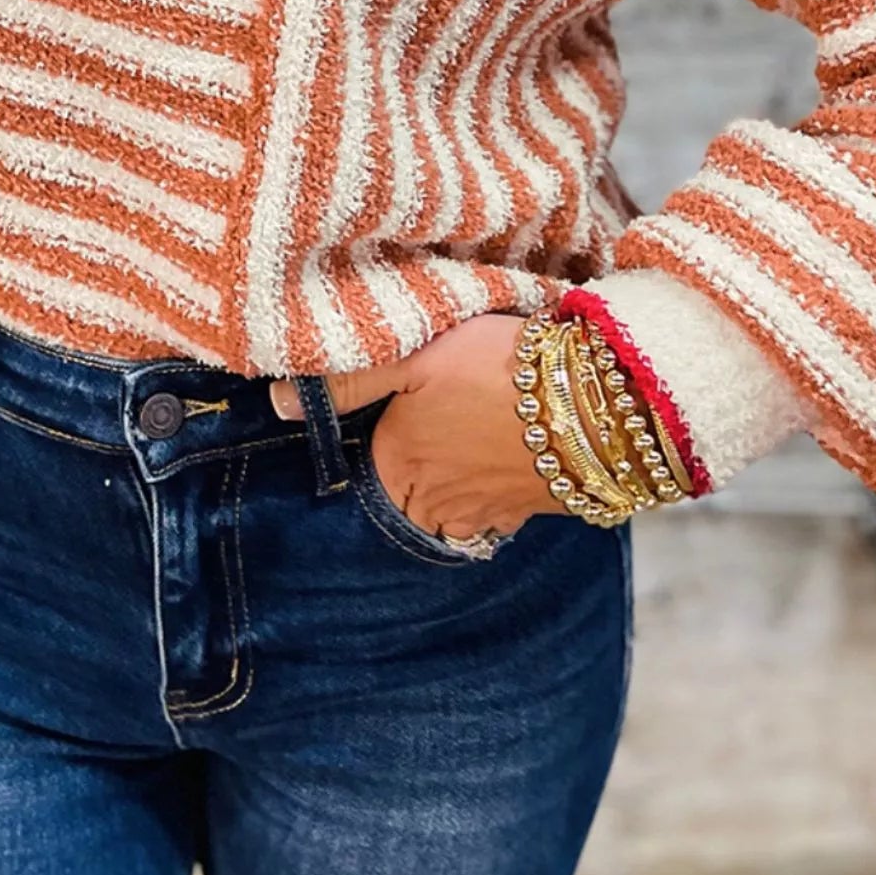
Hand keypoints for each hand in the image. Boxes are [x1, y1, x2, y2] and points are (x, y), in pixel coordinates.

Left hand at [271, 314, 565, 543]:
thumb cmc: (497, 370)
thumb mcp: (412, 358)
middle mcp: (438, 506)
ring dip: (459, 476)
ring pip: (455, 502)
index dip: (380, 429)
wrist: (596, 399)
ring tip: (475, 430)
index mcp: (398, 469)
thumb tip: (279, 401)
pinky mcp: (533, 512)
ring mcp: (489, 516)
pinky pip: (500, 505)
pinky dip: (498, 482)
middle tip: (440, 416)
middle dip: (419, 463)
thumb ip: (349, 380)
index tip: (401, 400)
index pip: (370, 462)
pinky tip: (510, 447)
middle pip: (411, 490)